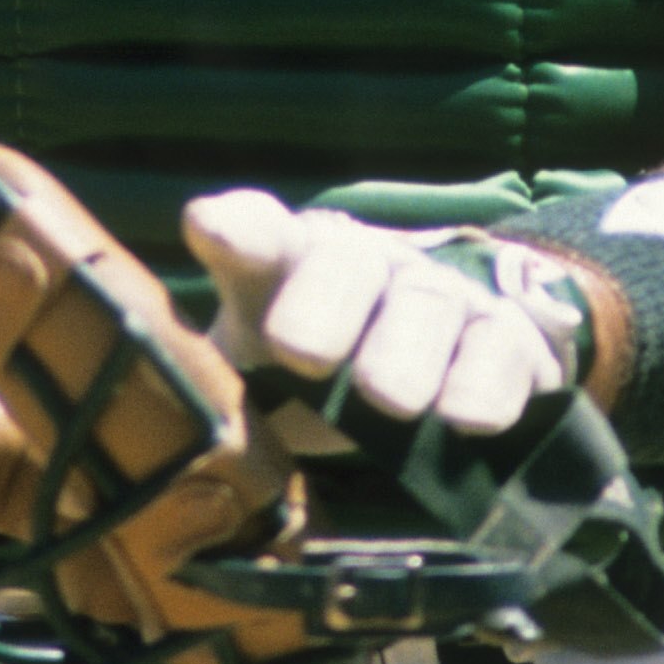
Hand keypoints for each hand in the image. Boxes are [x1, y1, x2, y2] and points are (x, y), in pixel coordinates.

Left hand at [181, 190, 590, 437]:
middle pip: (346, 263)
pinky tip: (465, 417)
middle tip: (299, 352)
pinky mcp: (507, 343)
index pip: (256, 237)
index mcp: (285, 272)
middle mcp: (365, 269)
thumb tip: (157, 432)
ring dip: (407, 348)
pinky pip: (501, 349)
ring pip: (427, 301)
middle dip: (324, 302)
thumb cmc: (309, 389)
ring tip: (387, 399)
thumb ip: (205, 391)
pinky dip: (484, 382)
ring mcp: (440, 298)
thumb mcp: (247, 385)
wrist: (433, 387)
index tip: (210, 232)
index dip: (235, 231)